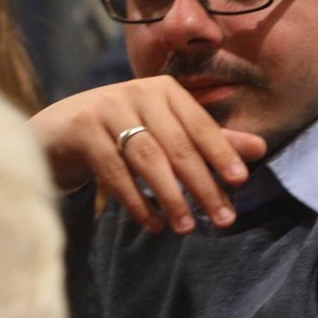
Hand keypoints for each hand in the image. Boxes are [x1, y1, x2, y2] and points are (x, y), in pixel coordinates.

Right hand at [30, 76, 266, 233]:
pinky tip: (153, 224)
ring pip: (147, 157)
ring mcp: (106, 108)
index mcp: (164, 89)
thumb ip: (209, 141)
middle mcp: (137, 92)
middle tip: (223, 219)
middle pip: (177, 144)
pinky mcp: (82, 129)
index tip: (240, 182)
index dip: (221, 153)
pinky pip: (114, 170)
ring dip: (171, 196)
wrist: (58, 131)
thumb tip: (260, 149)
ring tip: (187, 227)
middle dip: (202, 184)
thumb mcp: (165, 132)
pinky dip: (136, 200)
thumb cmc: (121, 132)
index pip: (200, 124)